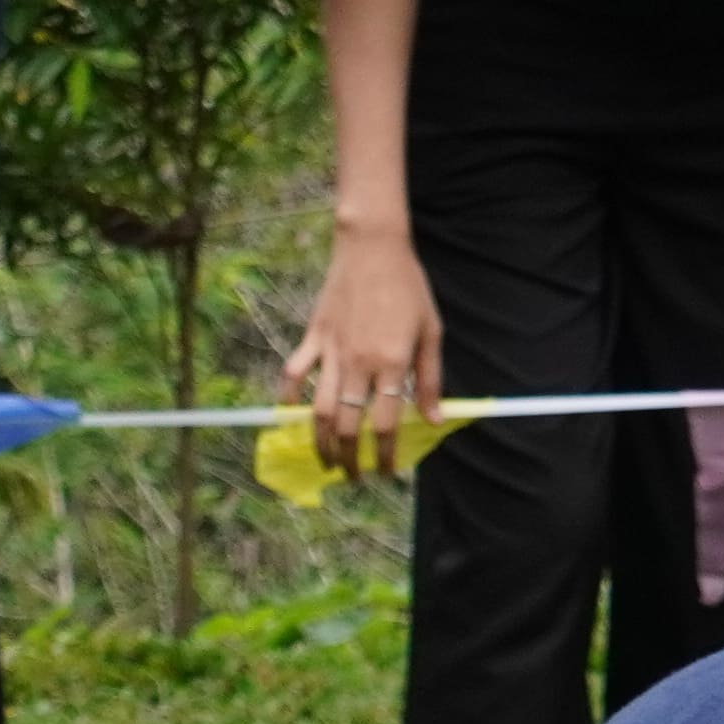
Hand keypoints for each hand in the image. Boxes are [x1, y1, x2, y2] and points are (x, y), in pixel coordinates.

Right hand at [285, 223, 443, 477]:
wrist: (372, 247)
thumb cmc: (408, 287)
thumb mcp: (430, 332)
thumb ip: (431, 379)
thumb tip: (434, 419)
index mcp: (392, 363)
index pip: (386, 424)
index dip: (387, 454)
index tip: (388, 471)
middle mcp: (359, 363)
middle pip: (349, 427)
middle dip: (350, 460)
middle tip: (354, 476)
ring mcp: (332, 351)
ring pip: (320, 410)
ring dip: (321, 443)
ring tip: (326, 461)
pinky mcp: (314, 337)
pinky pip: (295, 374)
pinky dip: (289, 399)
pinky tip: (291, 417)